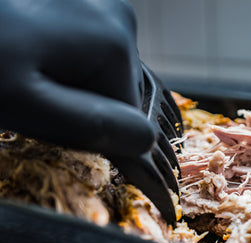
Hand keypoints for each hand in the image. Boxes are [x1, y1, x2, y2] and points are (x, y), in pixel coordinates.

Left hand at [0, 0, 153, 155]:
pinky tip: (33, 64)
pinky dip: (67, 72)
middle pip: (118, 95)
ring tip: (28, 80)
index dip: (98, 137)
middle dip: (83, 110)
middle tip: (33, 103)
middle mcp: (117, 18)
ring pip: (102, 78)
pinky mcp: (82, 9)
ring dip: (73, 92)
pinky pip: (89, 57)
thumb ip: (91, 125)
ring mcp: (99, 8)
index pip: (131, 117)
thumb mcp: (23, 102)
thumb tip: (147, 141)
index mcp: (114, 43)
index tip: (54, 133)